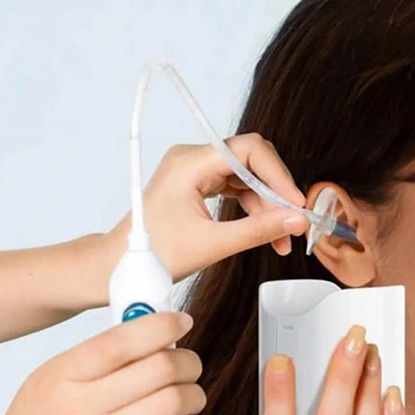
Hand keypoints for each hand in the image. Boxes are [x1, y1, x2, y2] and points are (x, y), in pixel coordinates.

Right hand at [0, 311, 205, 414]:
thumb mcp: (44, 387)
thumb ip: (91, 363)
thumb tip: (149, 338)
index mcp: (60, 376)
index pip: (124, 339)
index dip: (162, 324)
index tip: (182, 322)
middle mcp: (79, 407)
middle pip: (160, 367)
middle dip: (188, 361)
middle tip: (190, 366)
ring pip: (174, 402)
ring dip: (195, 395)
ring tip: (192, 397)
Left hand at [106, 134, 309, 282]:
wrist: (119, 264)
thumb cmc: (153, 254)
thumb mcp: (212, 244)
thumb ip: (257, 230)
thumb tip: (294, 220)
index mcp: (189, 163)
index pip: (248, 150)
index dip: (277, 173)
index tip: (295, 202)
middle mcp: (193, 159)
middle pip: (251, 161)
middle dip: (275, 191)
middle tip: (292, 221)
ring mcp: (196, 170)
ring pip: (247, 176)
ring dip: (267, 204)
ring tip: (281, 236)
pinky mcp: (199, 184)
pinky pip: (236, 187)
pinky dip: (254, 208)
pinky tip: (266, 230)